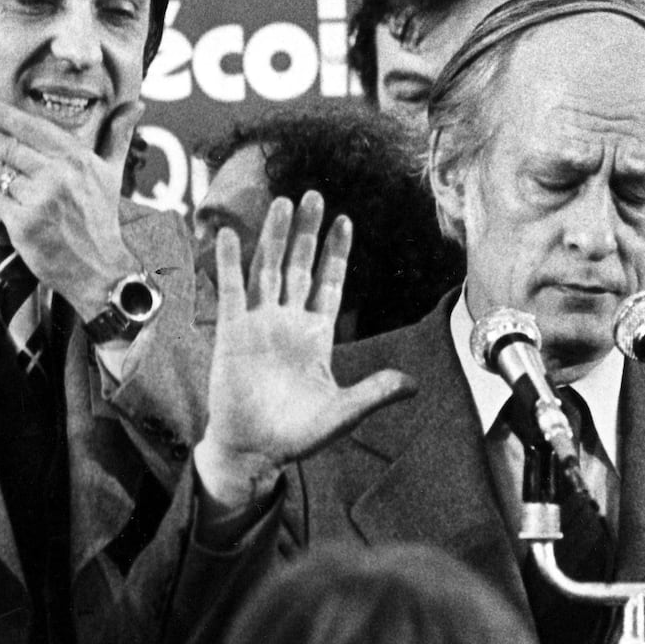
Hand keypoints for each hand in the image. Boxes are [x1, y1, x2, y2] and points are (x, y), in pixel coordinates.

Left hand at [0, 100, 145, 316]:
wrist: (99, 269)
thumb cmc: (101, 220)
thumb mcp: (113, 175)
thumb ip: (117, 136)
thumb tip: (136, 105)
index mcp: (79, 159)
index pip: (29, 126)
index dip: (1, 114)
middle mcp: (60, 174)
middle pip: (6, 146)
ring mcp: (40, 197)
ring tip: (15, 185)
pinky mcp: (21, 220)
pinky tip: (11, 204)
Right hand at [198, 192, 416, 508]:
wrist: (254, 449)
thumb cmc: (297, 433)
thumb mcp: (343, 412)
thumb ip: (375, 393)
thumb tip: (414, 385)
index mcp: (316, 334)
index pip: (330, 283)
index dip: (337, 252)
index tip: (346, 220)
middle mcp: (288, 322)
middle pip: (300, 266)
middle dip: (309, 232)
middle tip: (315, 194)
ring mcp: (259, 324)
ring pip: (268, 270)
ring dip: (275, 237)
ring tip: (283, 202)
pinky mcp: (231, 334)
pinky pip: (231, 292)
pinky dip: (230, 264)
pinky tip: (231, 236)